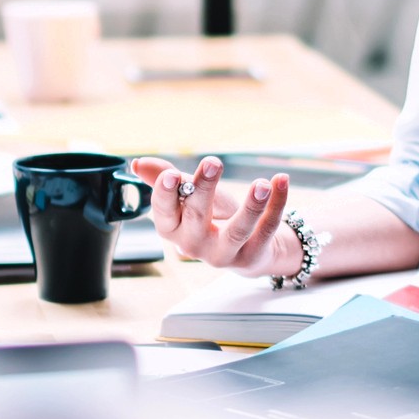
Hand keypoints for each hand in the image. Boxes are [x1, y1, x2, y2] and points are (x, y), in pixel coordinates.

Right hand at [129, 156, 295, 276]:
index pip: (163, 213)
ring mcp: (224, 254)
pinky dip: (277, 204)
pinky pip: (267, 229)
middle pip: (197, 216)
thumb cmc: (214, 217)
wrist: (249, 248)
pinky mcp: (252, 256)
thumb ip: (169, 181)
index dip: (165, 196)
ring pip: (237, 230)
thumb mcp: (191, 198)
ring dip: (251, 206)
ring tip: (262, 183)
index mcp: (174, 229)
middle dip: (204, 189)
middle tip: (214, 161)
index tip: (172, 175)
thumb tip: (138, 163)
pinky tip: (281, 180)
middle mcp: (194, 245)